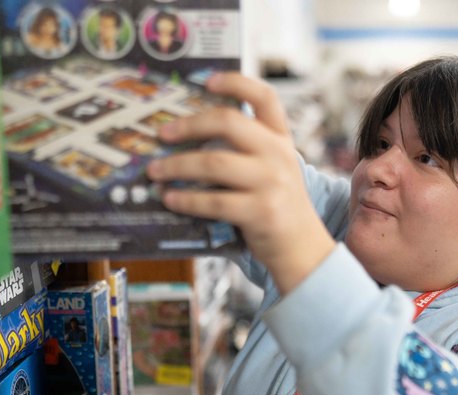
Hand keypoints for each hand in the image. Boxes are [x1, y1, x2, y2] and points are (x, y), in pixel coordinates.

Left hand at [146, 72, 335, 293]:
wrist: (303, 249)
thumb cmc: (278, 206)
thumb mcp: (273, 169)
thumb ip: (247, 150)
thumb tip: (189, 138)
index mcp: (281, 139)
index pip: (265, 97)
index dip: (235, 83)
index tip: (206, 81)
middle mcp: (279, 155)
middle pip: (228, 122)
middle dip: (188, 125)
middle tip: (162, 134)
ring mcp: (272, 183)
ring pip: (213, 162)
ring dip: (177, 166)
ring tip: (155, 171)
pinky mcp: (261, 211)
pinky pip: (213, 200)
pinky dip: (186, 199)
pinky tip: (170, 198)